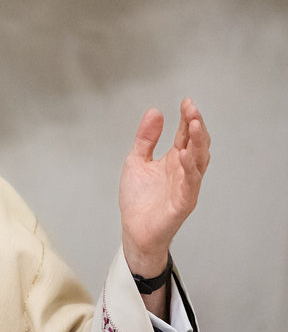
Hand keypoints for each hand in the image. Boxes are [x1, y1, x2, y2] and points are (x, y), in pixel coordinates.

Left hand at [119, 98, 210, 279]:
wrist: (134, 229)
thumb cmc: (139, 199)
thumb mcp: (137, 160)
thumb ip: (146, 138)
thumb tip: (155, 112)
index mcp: (174, 160)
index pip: (185, 135)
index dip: (187, 118)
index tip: (186, 102)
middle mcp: (184, 171)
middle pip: (197, 145)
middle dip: (196, 126)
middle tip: (192, 110)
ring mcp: (186, 186)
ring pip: (199, 162)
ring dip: (198, 143)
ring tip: (195, 125)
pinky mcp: (183, 202)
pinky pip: (190, 184)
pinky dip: (190, 169)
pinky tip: (185, 154)